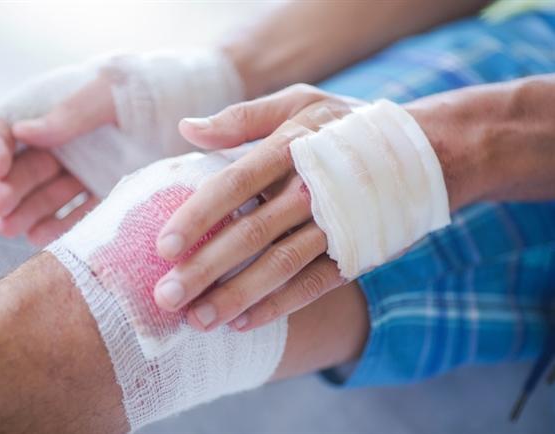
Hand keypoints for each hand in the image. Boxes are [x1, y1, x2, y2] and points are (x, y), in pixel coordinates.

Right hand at [0, 50, 243, 245]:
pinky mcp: (113, 194)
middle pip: (25, 169)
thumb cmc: (158, 84)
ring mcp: (89, 170)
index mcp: (58, 110)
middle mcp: (68, 142)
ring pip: (48, 196)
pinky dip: (61, 228)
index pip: (8, 127)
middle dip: (9, 190)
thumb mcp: (115, 89)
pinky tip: (45, 239)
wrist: (204, 100)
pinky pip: (80, 214)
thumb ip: (74, 111)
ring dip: (28, 214)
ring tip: (13, 231)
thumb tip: (25, 131)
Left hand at [153, 84, 363, 331]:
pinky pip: (313, 285)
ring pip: (280, 266)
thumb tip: (186, 128)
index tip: (162, 247)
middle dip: (205, 268)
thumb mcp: (298, 104)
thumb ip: (241, 119)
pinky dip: (279, 306)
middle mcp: (311, 189)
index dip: (196, 217)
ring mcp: (336, 224)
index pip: (233, 185)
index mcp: (290, 147)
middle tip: (166, 297)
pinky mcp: (353, 252)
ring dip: (237, 296)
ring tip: (198, 321)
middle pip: (250, 233)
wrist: (423, 152)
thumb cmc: (345, 126)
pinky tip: (243, 323)